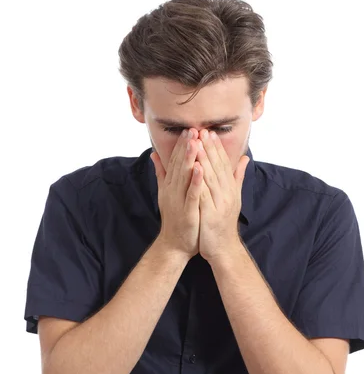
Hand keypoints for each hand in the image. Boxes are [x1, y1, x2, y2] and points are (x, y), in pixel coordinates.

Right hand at [150, 129, 203, 260]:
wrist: (174, 244)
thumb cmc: (174, 218)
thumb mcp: (166, 193)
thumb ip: (161, 173)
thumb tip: (154, 155)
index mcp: (169, 185)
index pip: (175, 161)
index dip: (181, 145)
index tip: (189, 129)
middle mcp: (171, 190)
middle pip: (178, 165)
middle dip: (185, 146)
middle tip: (193, 128)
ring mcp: (178, 200)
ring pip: (183, 176)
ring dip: (188, 158)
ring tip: (195, 142)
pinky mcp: (186, 211)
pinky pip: (190, 194)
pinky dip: (194, 182)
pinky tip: (199, 169)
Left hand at [195, 130, 249, 262]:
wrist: (223, 247)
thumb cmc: (224, 222)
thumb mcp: (233, 197)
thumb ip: (237, 177)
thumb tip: (244, 158)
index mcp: (230, 188)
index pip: (223, 164)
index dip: (216, 148)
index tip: (209, 132)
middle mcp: (227, 194)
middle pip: (218, 167)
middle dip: (209, 148)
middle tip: (202, 130)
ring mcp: (220, 204)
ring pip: (211, 178)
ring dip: (204, 160)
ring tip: (197, 144)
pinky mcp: (211, 214)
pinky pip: (204, 195)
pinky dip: (199, 182)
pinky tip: (193, 171)